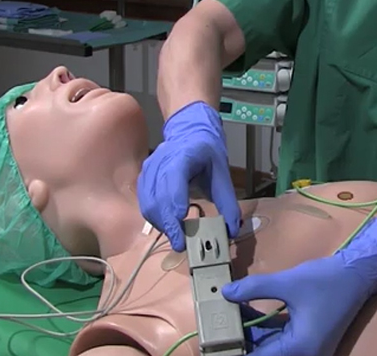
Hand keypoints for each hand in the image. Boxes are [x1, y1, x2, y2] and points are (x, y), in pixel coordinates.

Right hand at [137, 101, 240, 251]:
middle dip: (168, 224)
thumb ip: (228, 201)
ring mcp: (150, 168)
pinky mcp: (144, 177)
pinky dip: (155, 217)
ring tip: (176, 235)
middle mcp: (162, 160)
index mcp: (184, 155)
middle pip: (159, 197)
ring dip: (161, 223)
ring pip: (148, 203)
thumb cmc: (206, 151)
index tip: (181, 227)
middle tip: (181, 244)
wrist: (189, 132)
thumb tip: (232, 230)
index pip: (175, 179)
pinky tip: (167, 224)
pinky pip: (145, 202)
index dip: (175, 204)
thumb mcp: (222, 172)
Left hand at [222, 217, 376, 355]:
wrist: (357, 274)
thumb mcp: (287, 282)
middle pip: (265, 353)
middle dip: (241, 340)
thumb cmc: (325, 280)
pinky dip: (263, 327)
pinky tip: (245, 310)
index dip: (236, 351)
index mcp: (300, 347)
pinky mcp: (308, 338)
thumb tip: (225, 293)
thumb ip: (254, 288)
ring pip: (271, 346)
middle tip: (218, 325)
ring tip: (227, 314)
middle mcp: (305, 353)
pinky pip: (280, 338)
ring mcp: (307, 348)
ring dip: (250, 333)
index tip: (217, 344)